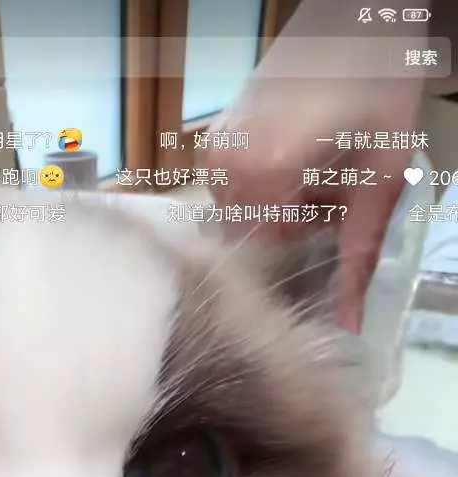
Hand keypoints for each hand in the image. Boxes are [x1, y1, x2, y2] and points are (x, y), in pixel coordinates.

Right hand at [212, 57, 425, 330]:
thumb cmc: (378, 85)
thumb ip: (359, 255)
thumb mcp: (383, 175)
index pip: (268, 250)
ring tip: (316, 172)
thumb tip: (348, 325)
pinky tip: (294, 160)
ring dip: (279, 208)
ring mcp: (214, 149)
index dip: (304, 245)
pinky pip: (232, 191)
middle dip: (293, 226)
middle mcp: (225, 163)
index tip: (333, 221)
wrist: (357, 18)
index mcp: (261, 171)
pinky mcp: (213, 138)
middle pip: (251, 237)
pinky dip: (263, 188)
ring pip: (240, 217)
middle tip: (332, 193)